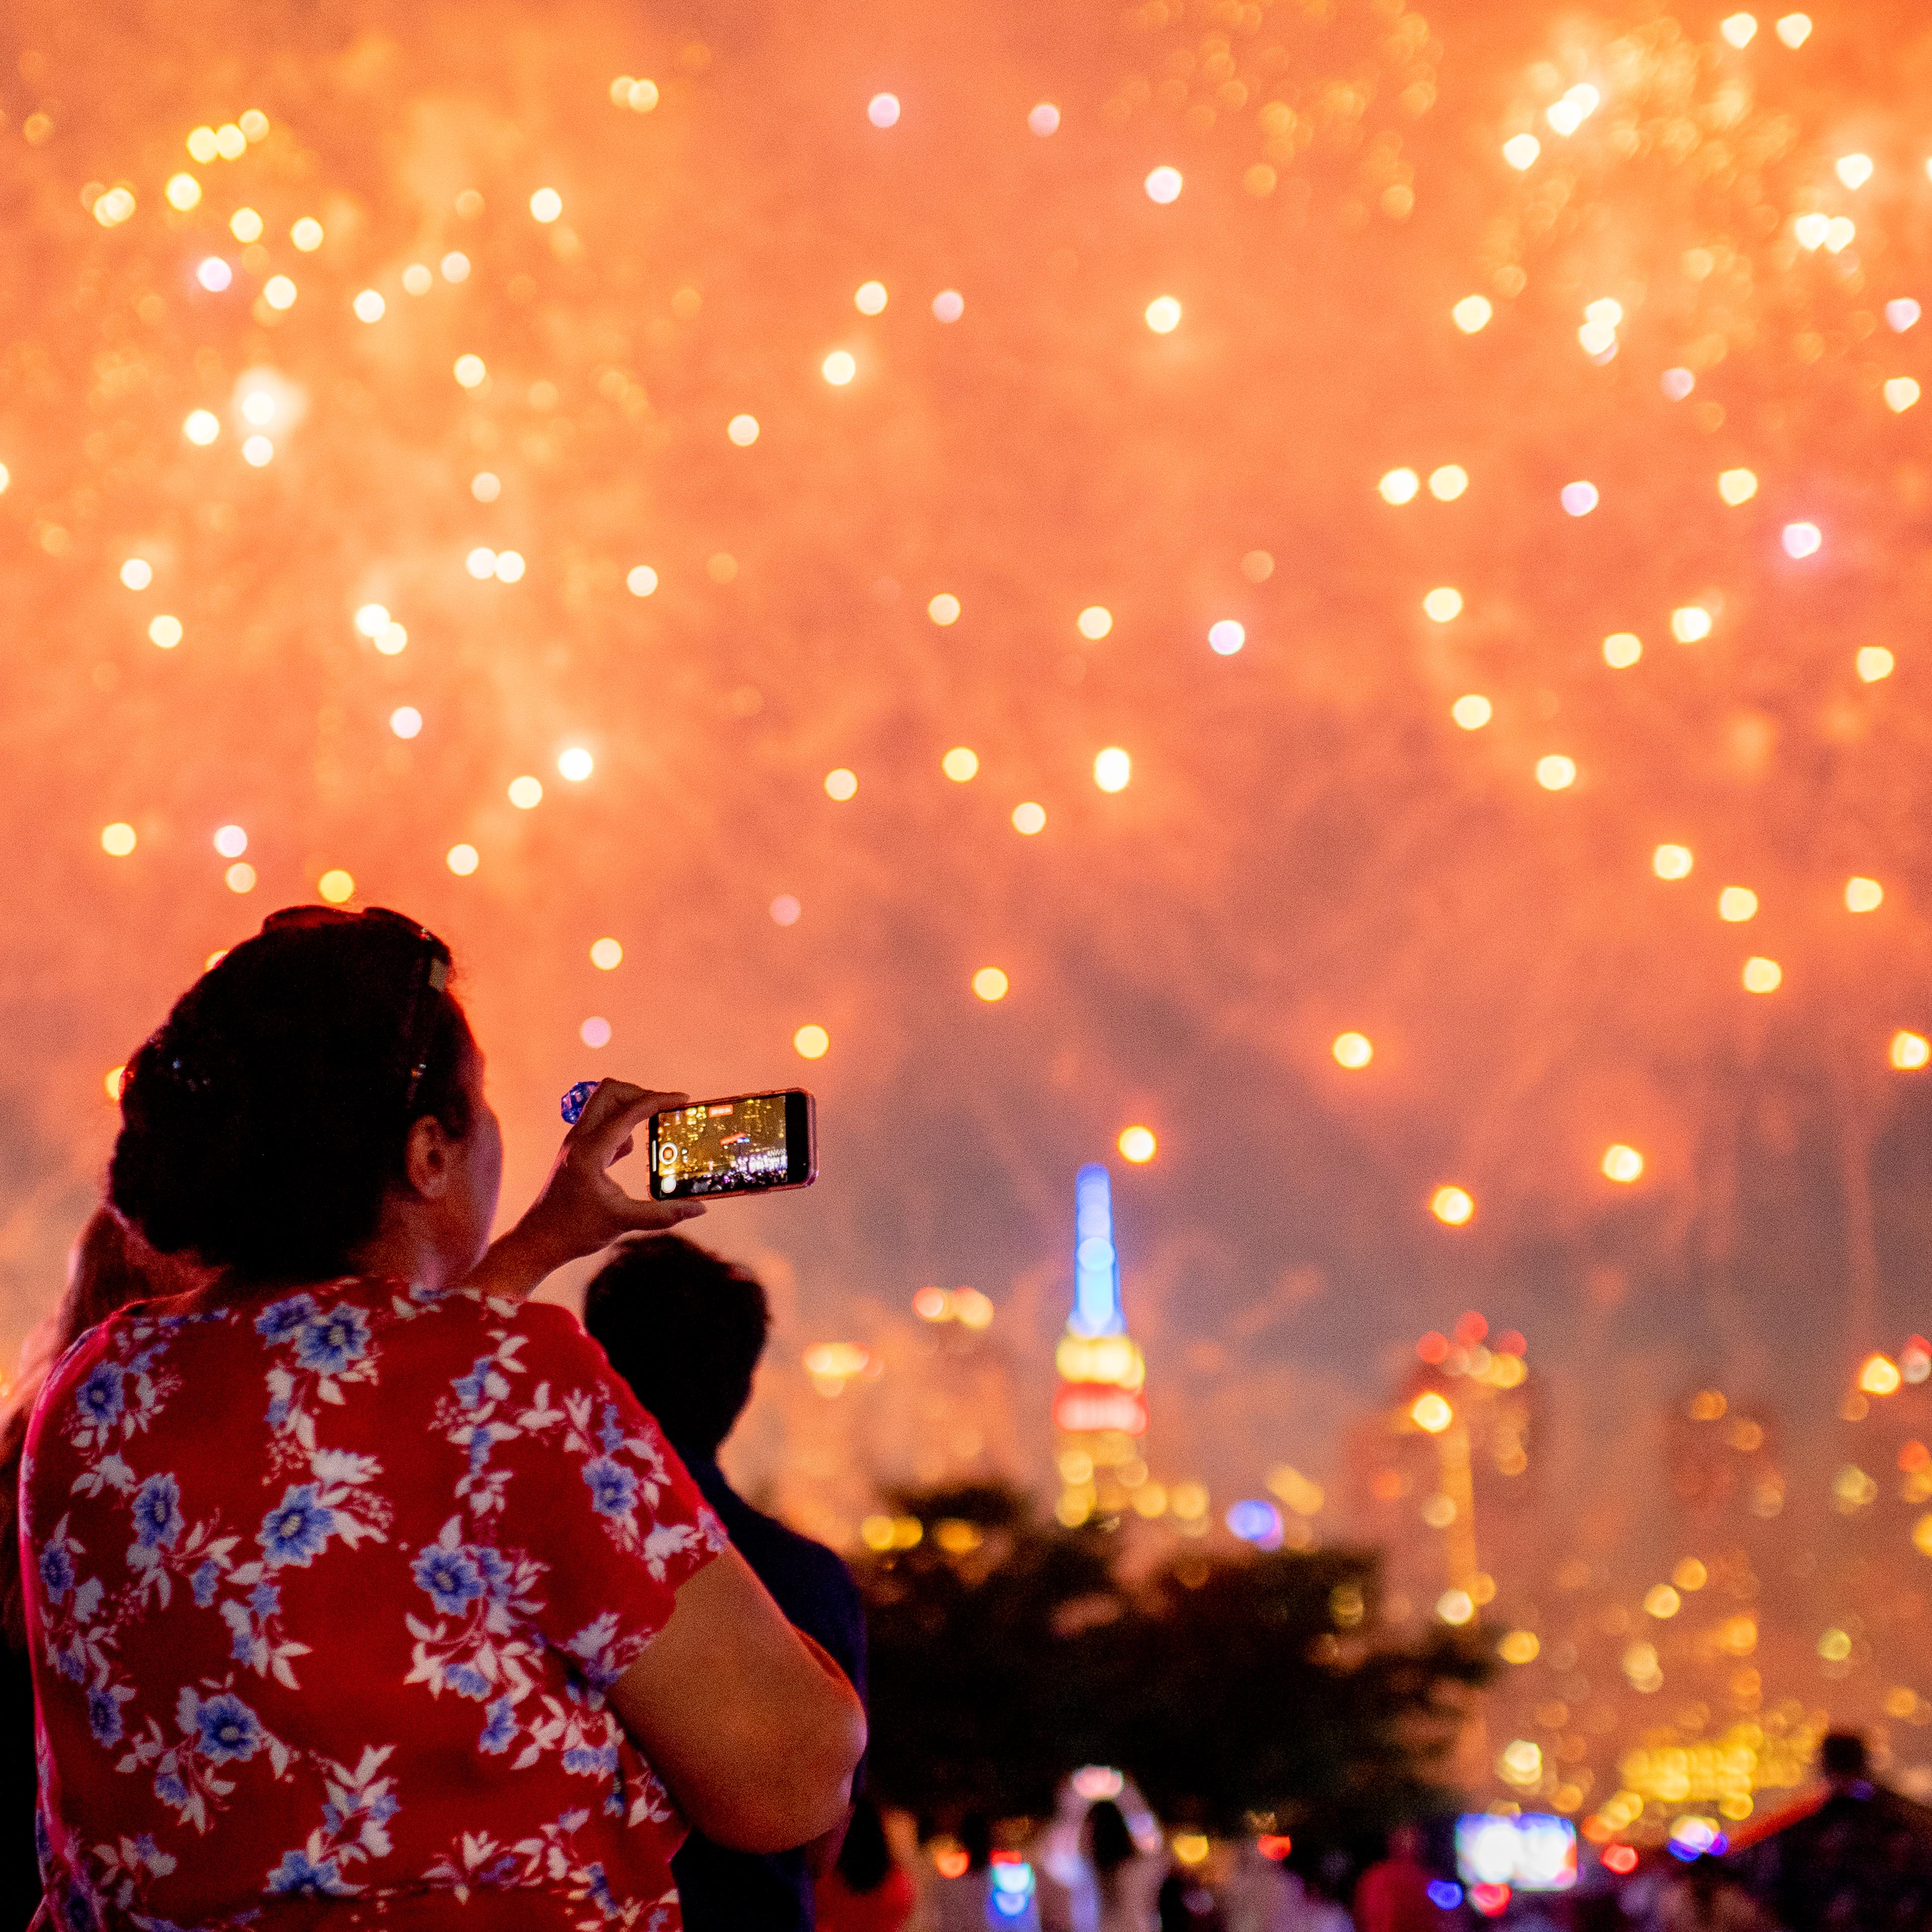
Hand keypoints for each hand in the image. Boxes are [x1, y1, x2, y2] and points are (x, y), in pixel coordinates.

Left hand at [466, 1080, 703, 1299]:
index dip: (659, 1101)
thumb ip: (662, 1215)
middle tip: (665, 1108)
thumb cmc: (576, 1230)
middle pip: (610, 1091)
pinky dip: (621, 1123)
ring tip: (655, 1123)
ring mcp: (576, 1142)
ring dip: (630, 1105)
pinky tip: (632, 1146)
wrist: (540, 1239)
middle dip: (641, 1093)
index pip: (629, 1111)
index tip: (683, 1100)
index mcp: (591, 1151)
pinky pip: (601, 1121)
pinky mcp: (577, 1150)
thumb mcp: (623, 1221)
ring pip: (603, 1102)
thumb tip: (699, 1210)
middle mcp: (580, 1139)